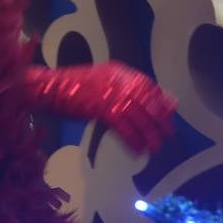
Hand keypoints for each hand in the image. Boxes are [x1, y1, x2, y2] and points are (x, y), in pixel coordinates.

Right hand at [23, 63, 175, 154]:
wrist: (52, 87)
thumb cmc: (72, 86)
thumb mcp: (100, 79)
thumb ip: (120, 87)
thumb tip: (140, 103)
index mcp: (120, 72)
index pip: (149, 86)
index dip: (161, 100)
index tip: (171, 112)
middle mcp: (119, 81)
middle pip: (147, 102)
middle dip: (160, 119)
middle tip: (168, 132)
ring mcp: (111, 94)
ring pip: (138, 117)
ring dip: (149, 134)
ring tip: (155, 146)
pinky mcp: (102, 108)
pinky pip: (123, 127)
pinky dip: (132, 139)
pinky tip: (137, 149)